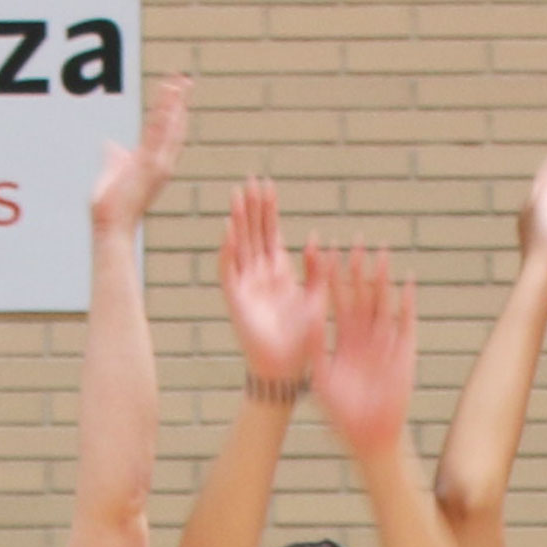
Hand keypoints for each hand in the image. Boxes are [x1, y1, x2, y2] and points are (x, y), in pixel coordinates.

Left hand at [90, 72, 195, 239]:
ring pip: (168, 125)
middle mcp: (160, 163)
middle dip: (180, 102)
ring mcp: (157, 164)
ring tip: (179, 81)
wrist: (112, 227)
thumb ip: (114, 157)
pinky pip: (158, 132)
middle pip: (174, 125)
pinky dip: (164, 112)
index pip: (166, 133)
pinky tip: (169, 96)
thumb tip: (110, 143)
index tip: (176, 95)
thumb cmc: (111, 209)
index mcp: (153, 165)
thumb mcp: (112, 175)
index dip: (173, 113)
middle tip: (186, 80)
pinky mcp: (149, 164)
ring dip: (174, 102)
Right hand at [219, 180, 324, 390]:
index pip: (271, 232)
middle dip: (251, 207)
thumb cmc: (302, 337)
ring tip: (237, 195)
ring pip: (240, 245)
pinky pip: (229, 271)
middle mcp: (260, 274)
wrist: (286, 367)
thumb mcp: (318, 297)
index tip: (267, 185)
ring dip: (238, 220)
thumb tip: (318, 239)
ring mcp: (246, 285)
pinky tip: (229, 231)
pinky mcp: (236, 300)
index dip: (269, 209)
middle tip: (249, 179)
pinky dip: (228, 252)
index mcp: (280, 271)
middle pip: (253, 232)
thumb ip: (317, 269)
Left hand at [308, 246, 418, 458]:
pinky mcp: (403, 350)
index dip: (330, 279)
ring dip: (381, 278)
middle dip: (357, 270)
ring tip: (380, 253)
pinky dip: (406, 303)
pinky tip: (406, 281)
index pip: (335, 302)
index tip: (324, 253)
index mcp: (342, 340)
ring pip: (382, 302)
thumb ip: (316, 347)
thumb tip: (307, 318)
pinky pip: (405, 322)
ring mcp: (384, 341)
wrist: (369, 436)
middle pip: (360, 295)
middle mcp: (363, 336)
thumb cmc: (342, 413)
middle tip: (354, 240)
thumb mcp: (323, 376)